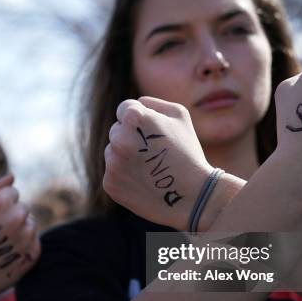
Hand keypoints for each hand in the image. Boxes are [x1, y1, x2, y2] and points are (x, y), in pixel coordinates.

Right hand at [0, 174, 39, 297]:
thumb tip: (11, 177)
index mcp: (0, 204)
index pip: (12, 192)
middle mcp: (17, 217)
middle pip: (23, 207)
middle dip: (11, 215)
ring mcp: (27, 236)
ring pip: (30, 222)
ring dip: (20, 229)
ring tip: (1, 244)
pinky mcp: (34, 253)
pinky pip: (34, 239)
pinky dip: (24, 244)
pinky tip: (8, 253)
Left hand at [103, 97, 213, 229]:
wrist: (191, 196)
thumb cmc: (188, 153)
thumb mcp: (179, 116)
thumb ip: (153, 104)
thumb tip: (135, 104)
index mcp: (134, 117)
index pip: (124, 109)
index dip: (140, 120)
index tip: (152, 133)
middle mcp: (119, 139)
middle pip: (116, 131)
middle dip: (131, 138)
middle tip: (154, 153)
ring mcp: (113, 163)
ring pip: (112, 153)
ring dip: (125, 157)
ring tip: (149, 169)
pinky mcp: (110, 184)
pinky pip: (113, 173)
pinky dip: (124, 177)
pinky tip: (144, 182)